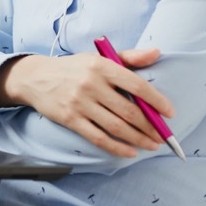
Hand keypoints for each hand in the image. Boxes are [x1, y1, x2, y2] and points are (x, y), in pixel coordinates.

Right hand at [0, 49, 174, 157]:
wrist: (36, 77)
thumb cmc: (73, 68)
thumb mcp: (99, 58)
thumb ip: (128, 57)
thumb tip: (157, 53)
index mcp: (102, 66)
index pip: (136, 85)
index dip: (156, 100)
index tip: (169, 112)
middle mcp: (91, 84)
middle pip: (128, 110)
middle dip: (150, 126)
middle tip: (163, 136)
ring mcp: (80, 103)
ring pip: (116, 126)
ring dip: (138, 139)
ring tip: (152, 145)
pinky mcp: (70, 119)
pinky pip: (98, 137)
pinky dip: (116, 147)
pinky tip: (130, 152)